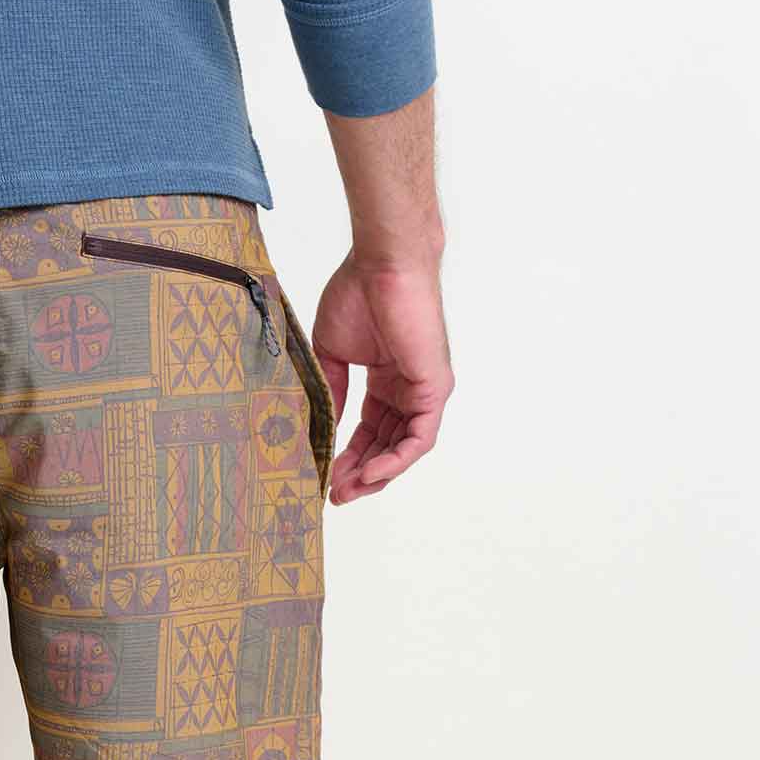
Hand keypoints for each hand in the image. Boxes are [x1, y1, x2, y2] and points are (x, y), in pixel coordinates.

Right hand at [312, 254, 452, 504]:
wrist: (382, 265)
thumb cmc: (357, 293)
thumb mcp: (332, 353)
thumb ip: (333, 390)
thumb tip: (324, 424)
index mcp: (386, 379)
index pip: (370, 430)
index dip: (348, 456)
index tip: (325, 476)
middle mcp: (408, 388)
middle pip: (386, 445)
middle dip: (359, 473)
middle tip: (333, 494)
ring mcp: (424, 390)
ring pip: (403, 449)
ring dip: (375, 474)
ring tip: (346, 490)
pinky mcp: (435, 389)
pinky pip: (420, 439)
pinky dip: (396, 460)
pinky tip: (371, 474)